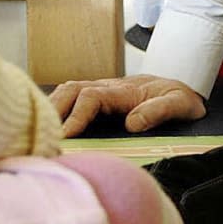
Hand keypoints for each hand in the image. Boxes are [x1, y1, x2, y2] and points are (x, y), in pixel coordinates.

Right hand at [49, 75, 206, 136]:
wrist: (183, 91)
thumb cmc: (181, 99)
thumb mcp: (180, 104)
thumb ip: (159, 111)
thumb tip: (132, 123)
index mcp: (125, 90)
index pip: (91, 96)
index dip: (77, 115)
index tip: (67, 135)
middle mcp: (108, 87)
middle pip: (71, 89)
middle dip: (54, 109)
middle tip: (41, 135)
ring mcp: (102, 92)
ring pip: (68, 92)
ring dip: (52, 108)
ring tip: (39, 133)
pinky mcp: (100, 100)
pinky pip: (72, 99)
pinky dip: (58, 110)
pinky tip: (50, 128)